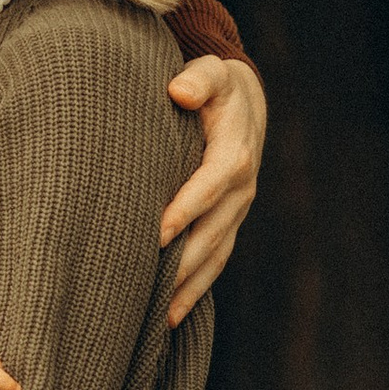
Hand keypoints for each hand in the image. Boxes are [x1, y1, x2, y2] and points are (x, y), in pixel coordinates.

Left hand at [162, 52, 267, 323]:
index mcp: (235, 151)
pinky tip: (167, 317)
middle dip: (184, 258)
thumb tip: (180, 90)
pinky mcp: (228, 226)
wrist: (241, 105)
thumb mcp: (211, 72)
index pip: (214, 181)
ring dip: (188, 285)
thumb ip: (197, 78)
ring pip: (215, 254)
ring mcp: (236, 212)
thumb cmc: (212, 86)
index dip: (189, 206)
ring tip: (156, 314)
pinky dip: (193, 291)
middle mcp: (241, 188)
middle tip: (147, 284)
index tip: (158, 231)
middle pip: (214, 230)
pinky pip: (214, 263)